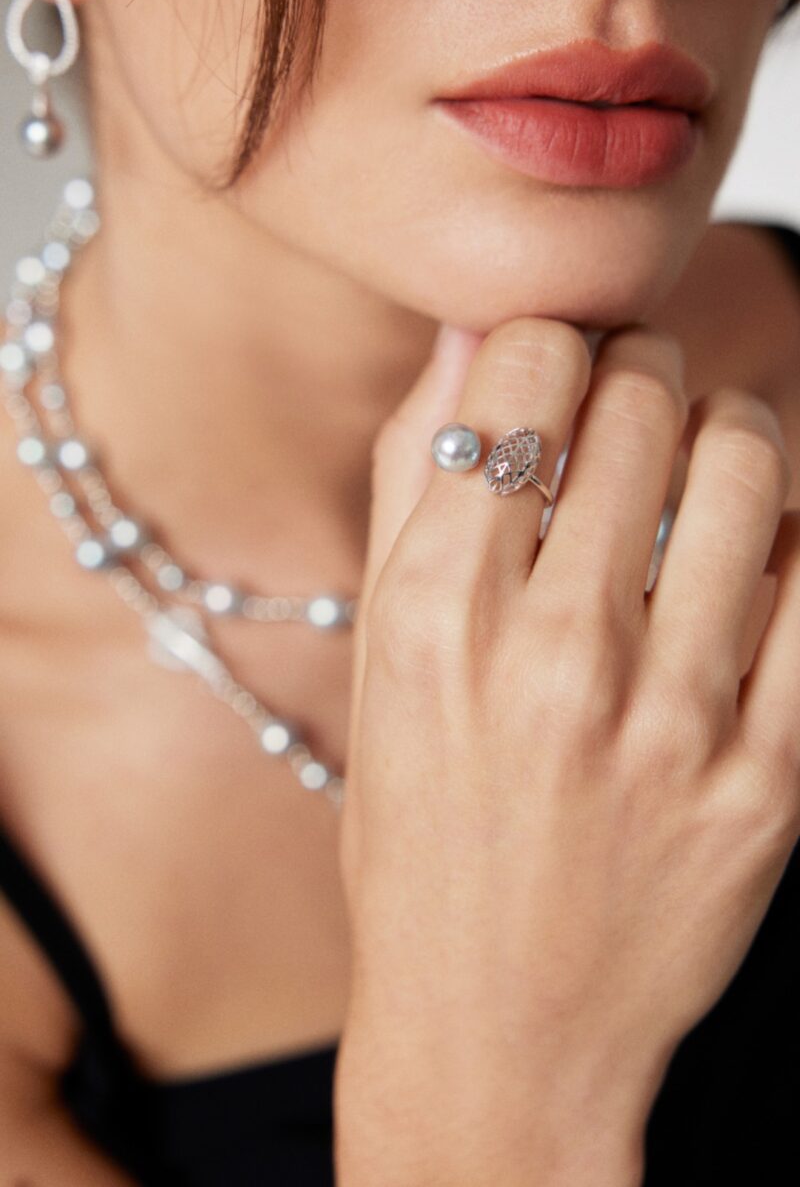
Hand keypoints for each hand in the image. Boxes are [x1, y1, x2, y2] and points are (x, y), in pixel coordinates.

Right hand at [335, 319, 799, 1185]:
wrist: (498, 1028)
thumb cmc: (419, 836)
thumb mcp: (380, 664)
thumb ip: (412, 486)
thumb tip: (469, 342)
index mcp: (436, 614)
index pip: (523, 373)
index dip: (545, 341)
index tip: (555, 366)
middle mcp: (553, 653)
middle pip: (641, 398)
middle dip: (636, 372)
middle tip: (629, 405)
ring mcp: (673, 717)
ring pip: (748, 463)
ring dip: (724, 433)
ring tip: (697, 467)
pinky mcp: (769, 776)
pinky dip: (788, 536)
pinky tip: (747, 562)